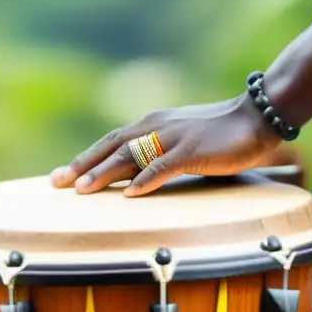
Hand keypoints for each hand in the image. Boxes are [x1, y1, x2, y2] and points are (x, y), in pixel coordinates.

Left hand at [49, 94, 282, 196]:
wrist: (255, 116)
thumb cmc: (220, 133)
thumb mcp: (181, 141)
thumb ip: (158, 155)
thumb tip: (134, 178)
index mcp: (151, 124)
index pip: (109, 141)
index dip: (84, 158)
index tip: (60, 175)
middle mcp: (156, 127)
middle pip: (111, 146)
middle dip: (82, 165)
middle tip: (56, 183)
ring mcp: (173, 138)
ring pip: (131, 155)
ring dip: (105, 173)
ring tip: (83, 191)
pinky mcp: (193, 150)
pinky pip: (164, 166)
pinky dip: (146, 180)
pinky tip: (131, 194)